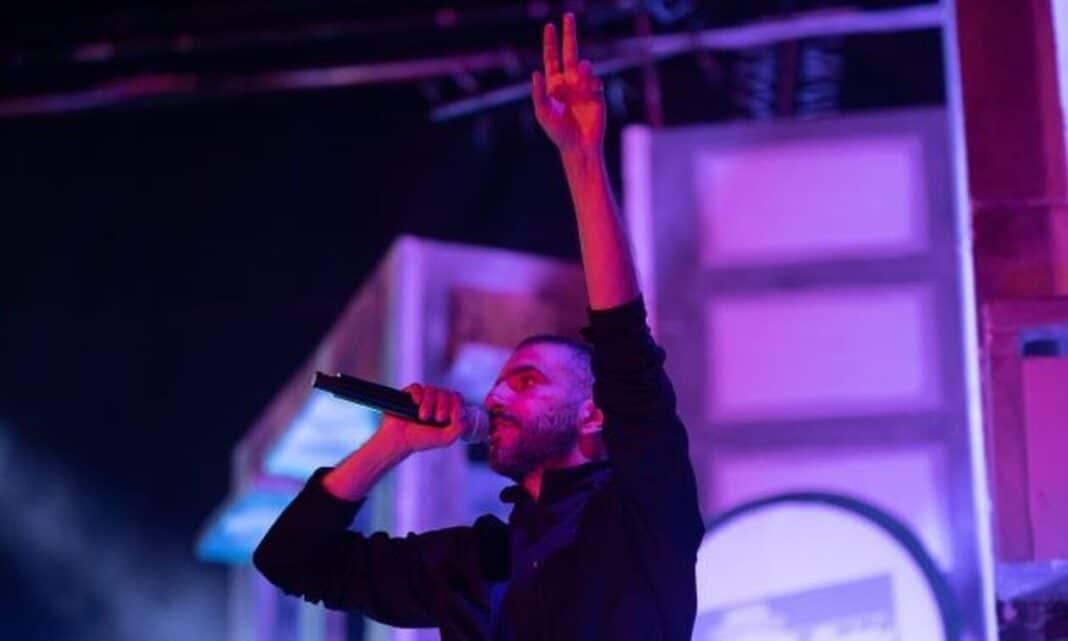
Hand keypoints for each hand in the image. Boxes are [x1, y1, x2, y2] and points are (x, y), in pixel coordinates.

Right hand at [376, 383, 465, 454]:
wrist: (399, 441)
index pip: (456, 398)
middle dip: (442, 405)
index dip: (455, 403)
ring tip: (423, 416)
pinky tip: (415, 403)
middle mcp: (435, 403)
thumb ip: (459, 428)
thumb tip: (463, 415)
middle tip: (437, 418)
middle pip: (445, 392)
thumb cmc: (422, 441)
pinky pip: (417, 387)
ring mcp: (422, 398)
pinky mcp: (408, 395)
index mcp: (446, 411)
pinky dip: (417, 394)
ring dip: (429, 402)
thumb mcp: (446, 438)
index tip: (449, 416)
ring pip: (431, 389)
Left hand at [532, 13, 605, 154]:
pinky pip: (596, 81)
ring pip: (584, 67)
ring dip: (582, 69)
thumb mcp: (543, 113)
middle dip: (569, 34)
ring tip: (580, 77)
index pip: (552, 58)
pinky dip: (592, 83)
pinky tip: (589, 92)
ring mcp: (584, 87)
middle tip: (568, 16)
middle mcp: (569, 82)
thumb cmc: (558, 132)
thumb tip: (536, 72)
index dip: (550, 42)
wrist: (579, 146)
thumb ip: (539, 94)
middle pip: (569, 52)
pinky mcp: (597, 94)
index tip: (549, 26)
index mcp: (554, 84)